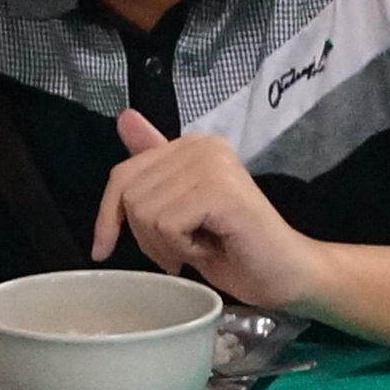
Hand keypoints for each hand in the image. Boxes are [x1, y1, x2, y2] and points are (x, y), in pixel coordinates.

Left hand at [92, 110, 316, 306]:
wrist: (286, 274)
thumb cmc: (234, 248)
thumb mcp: (181, 209)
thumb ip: (154, 166)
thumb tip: (125, 115)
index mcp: (190, 145)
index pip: (123, 174)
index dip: (108, 218)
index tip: (104, 250)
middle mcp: (201, 145)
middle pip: (130, 197)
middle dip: (147, 237)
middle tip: (183, 251)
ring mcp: (212, 165)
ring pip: (145, 213)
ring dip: (166, 246)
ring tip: (201, 247)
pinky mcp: (220, 190)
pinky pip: (167, 225)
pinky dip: (183, 249)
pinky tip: (211, 249)